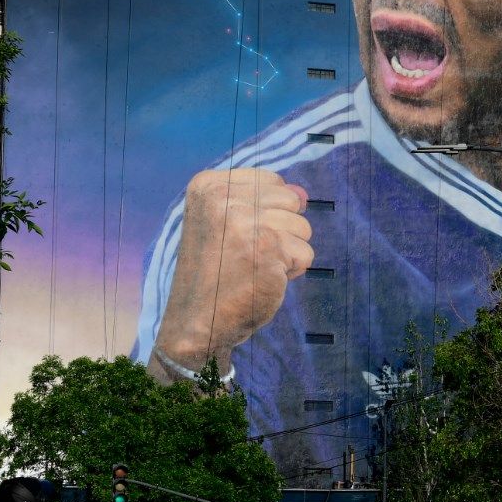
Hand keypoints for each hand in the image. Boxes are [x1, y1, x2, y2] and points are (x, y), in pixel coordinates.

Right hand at [154, 168, 311, 377]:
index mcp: (207, 186)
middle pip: (292, 200)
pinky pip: (305, 253)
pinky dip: (291, 271)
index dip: (268, 211)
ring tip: (254, 267)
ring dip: (288, 252)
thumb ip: (265, 202)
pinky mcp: (267, 249)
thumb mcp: (228, 223)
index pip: (272, 180)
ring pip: (303, 227)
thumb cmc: (216, 272)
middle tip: (247, 254)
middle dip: (282, 230)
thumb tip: (303, 194)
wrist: (196, 321)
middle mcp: (222, 199)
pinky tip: (262, 280)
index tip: (237, 234)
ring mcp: (245, 223)